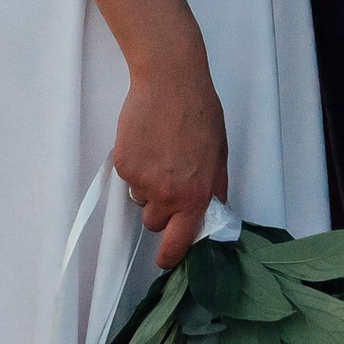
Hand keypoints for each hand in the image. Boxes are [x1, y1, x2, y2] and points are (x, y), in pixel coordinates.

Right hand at [114, 54, 227, 266]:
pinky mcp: (124, 165)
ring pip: (140, 200)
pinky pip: (127, 178)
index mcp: (196, 196)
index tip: (165, 259)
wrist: (171, 83)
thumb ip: (214, 190)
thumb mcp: (219, 156)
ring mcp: (143, 181)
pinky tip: (146, 143)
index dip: (170, 256)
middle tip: (168, 181)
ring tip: (159, 154)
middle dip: (160, 211)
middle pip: (155, 224)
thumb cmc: (201, 115)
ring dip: (147, 186)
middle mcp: (168, 195)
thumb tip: (211, 214)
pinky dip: (135, 166)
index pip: (179, 243)